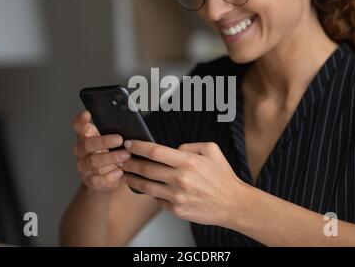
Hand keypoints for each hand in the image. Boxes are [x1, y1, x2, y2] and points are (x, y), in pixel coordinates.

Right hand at [71, 111, 131, 192]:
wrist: (106, 179)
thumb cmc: (110, 154)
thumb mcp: (111, 141)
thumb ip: (114, 131)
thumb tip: (131, 123)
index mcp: (85, 137)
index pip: (78, 126)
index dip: (81, 120)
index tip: (87, 114)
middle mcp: (82, 150)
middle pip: (88, 144)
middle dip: (104, 141)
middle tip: (119, 139)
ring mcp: (84, 166)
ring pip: (94, 161)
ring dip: (111, 158)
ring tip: (126, 156)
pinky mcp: (90, 180)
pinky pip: (98, 179)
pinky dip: (109, 176)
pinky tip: (119, 172)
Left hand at [121, 140, 245, 225]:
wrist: (233, 204)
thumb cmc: (223, 177)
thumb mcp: (212, 150)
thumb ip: (189, 146)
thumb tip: (172, 148)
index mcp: (188, 162)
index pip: (155, 151)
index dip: (138, 146)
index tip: (129, 144)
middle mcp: (180, 179)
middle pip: (146, 169)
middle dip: (129, 162)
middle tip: (121, 159)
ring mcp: (177, 196)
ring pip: (146, 186)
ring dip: (132, 179)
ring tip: (125, 174)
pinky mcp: (176, 210)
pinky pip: (157, 200)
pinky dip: (151, 193)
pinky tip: (147, 188)